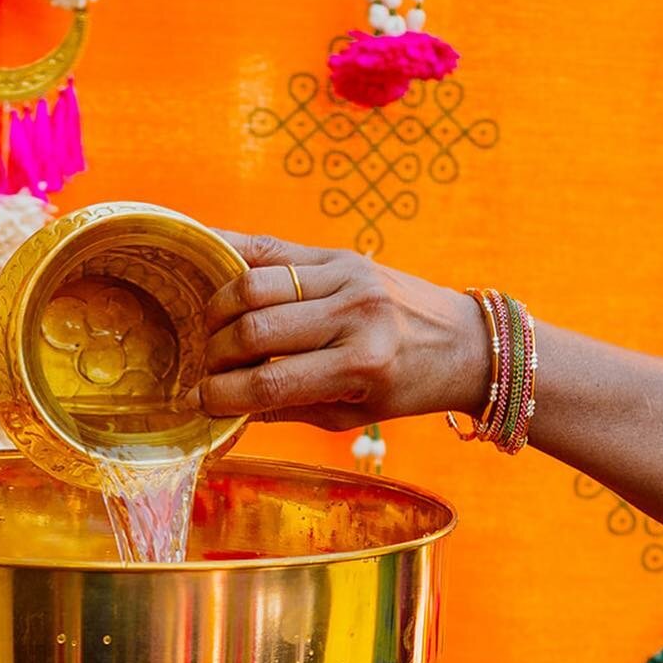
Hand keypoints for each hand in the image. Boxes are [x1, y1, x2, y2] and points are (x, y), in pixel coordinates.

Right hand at [194, 231, 490, 431]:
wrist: (464, 341)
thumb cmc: (403, 388)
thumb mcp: (350, 415)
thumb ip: (287, 406)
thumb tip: (223, 404)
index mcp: (362, 365)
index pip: (271, 382)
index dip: (224, 395)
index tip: (199, 403)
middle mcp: (354, 314)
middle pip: (256, 330)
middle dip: (216, 354)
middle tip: (205, 369)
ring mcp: (346, 275)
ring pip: (255, 283)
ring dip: (218, 310)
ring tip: (211, 332)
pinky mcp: (339, 254)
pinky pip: (270, 247)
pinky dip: (230, 254)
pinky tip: (203, 263)